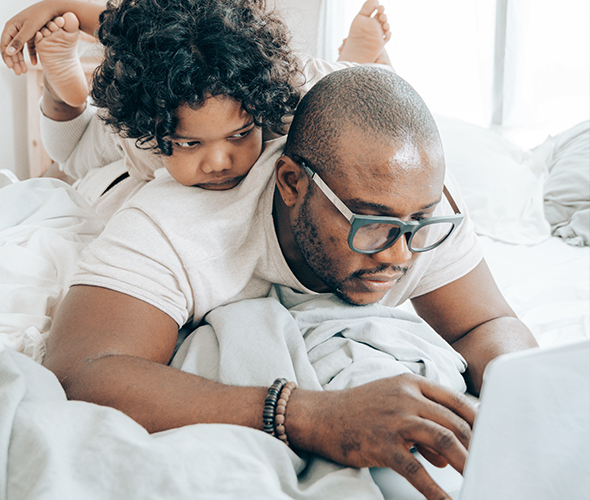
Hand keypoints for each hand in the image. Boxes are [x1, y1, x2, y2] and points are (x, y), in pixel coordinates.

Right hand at [1, 0, 60, 73]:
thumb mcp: (29, 30)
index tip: (11, 67)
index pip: (4, 44)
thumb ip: (19, 41)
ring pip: (20, 49)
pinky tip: (34, 63)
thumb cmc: (41, 17)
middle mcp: (15, 29)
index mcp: (11, 26)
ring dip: (21, 60)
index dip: (7, 56)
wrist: (54, 9)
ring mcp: (24, 32)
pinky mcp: (32, 34)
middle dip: (14, 61)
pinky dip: (31, 55)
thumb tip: (8, 52)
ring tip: (24, 71)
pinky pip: (29, 46)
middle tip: (19, 72)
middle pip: (11, 48)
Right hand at [296, 374, 475, 499]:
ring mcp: (395, 419)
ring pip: (444, 440)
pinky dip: (435, 490)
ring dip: (466, 463)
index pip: (455, 400)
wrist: (320, 415)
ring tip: (480, 479)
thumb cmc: (357, 410)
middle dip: (477, 446)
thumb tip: (448, 459)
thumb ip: (422, 423)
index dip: (479, 420)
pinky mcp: (383, 444)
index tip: (494, 436)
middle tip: (490, 463)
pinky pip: (417, 470)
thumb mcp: (391, 403)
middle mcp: (406, 397)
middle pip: (454, 422)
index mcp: (410, 384)